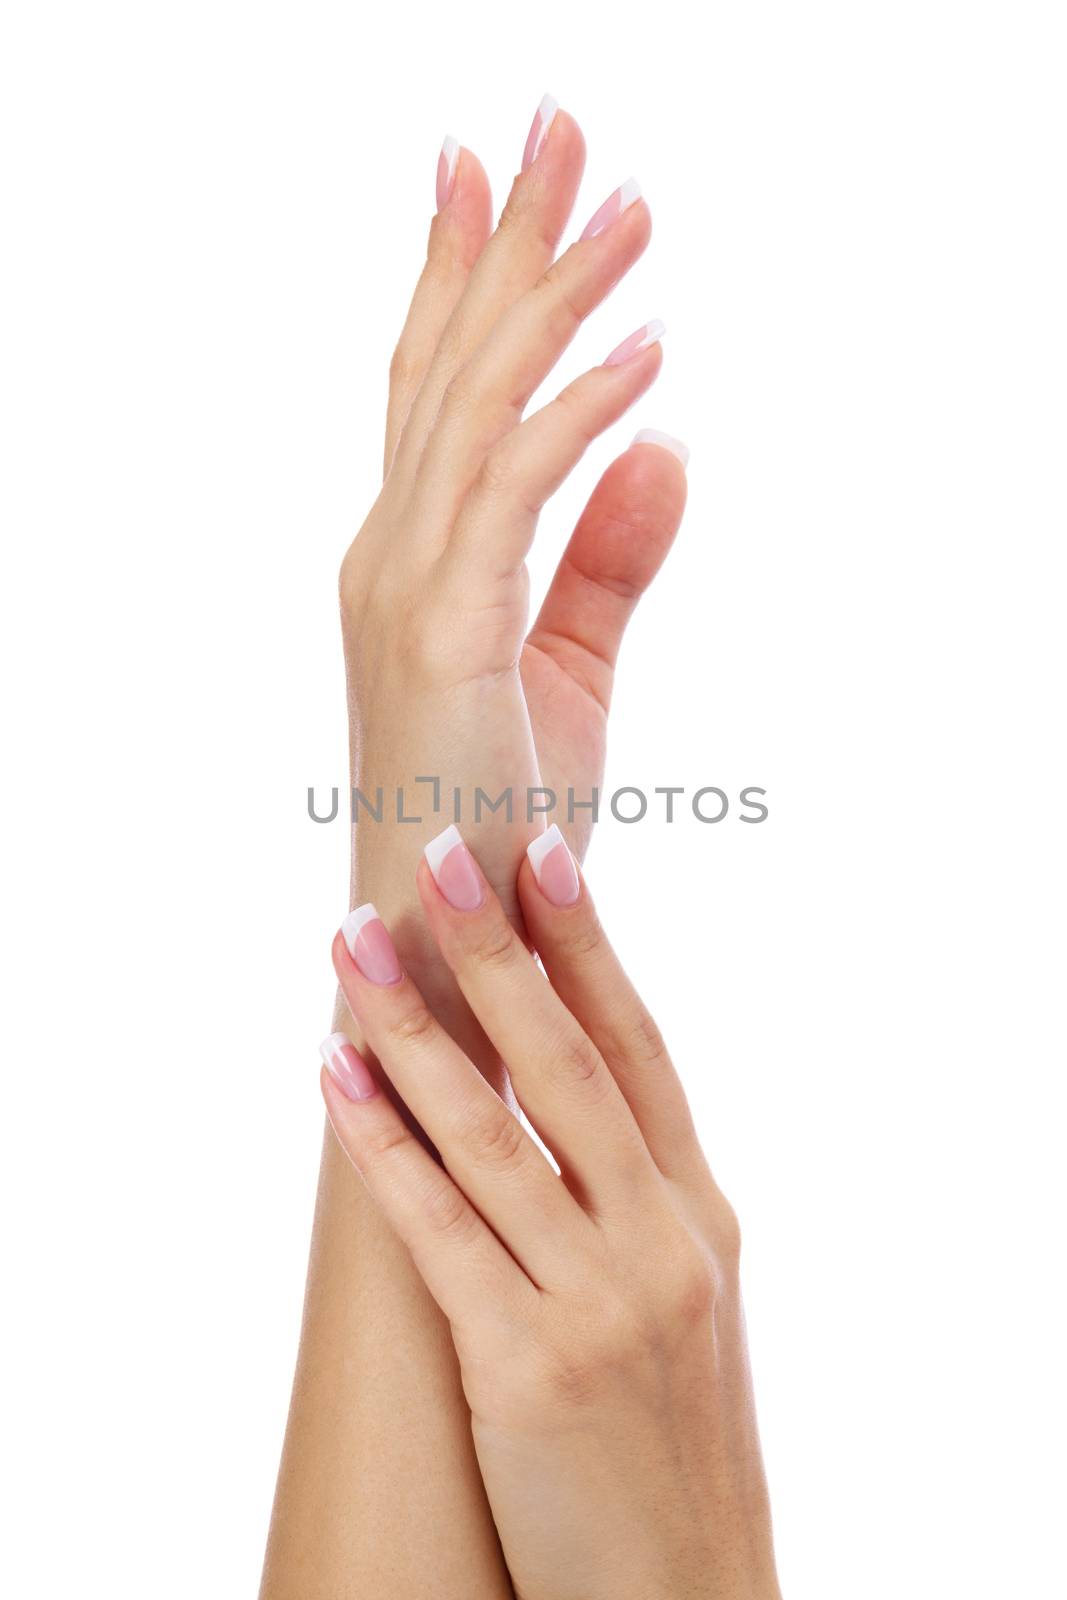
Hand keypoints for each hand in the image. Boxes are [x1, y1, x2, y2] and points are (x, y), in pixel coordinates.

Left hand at [320, 825, 779, 1599]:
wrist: (692, 1598)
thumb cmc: (672, 1441)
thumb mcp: (682, 1301)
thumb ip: (632, 1197)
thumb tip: (561, 1095)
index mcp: (699, 1214)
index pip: (639, 1049)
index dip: (591, 946)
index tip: (544, 851)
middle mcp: (658, 1240)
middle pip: (567, 1064)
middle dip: (499, 950)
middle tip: (439, 851)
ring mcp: (597, 1303)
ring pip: (491, 1131)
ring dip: (413, 1026)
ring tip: (350, 942)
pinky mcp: (526, 1369)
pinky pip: (439, 1232)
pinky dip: (383, 1145)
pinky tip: (335, 1076)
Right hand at [339, 105, 685, 952]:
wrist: (448, 935)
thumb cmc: (499, 812)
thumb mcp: (568, 663)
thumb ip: (608, 553)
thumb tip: (671, 443)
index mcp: (411, 551)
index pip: (436, 384)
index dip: (465, 269)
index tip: (497, 169)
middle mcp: (387, 546)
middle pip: (449, 359)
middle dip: (505, 234)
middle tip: (558, 117)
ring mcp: (403, 583)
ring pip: (477, 401)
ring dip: (553, 291)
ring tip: (626, 201)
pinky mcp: (443, 629)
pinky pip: (516, 491)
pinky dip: (579, 412)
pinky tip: (648, 349)